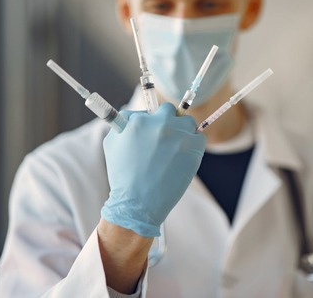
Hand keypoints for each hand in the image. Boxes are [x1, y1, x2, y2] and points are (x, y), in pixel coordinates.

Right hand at [101, 103, 205, 236]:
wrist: (138, 203)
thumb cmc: (123, 176)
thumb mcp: (112, 144)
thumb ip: (123, 123)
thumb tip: (136, 114)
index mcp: (139, 120)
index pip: (150, 110)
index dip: (152, 122)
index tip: (152, 134)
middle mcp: (160, 123)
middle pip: (171, 111)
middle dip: (168, 122)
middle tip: (166, 141)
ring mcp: (179, 134)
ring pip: (188, 122)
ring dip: (184, 132)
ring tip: (176, 151)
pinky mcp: (194, 147)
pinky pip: (200, 137)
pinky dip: (195, 145)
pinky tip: (185, 157)